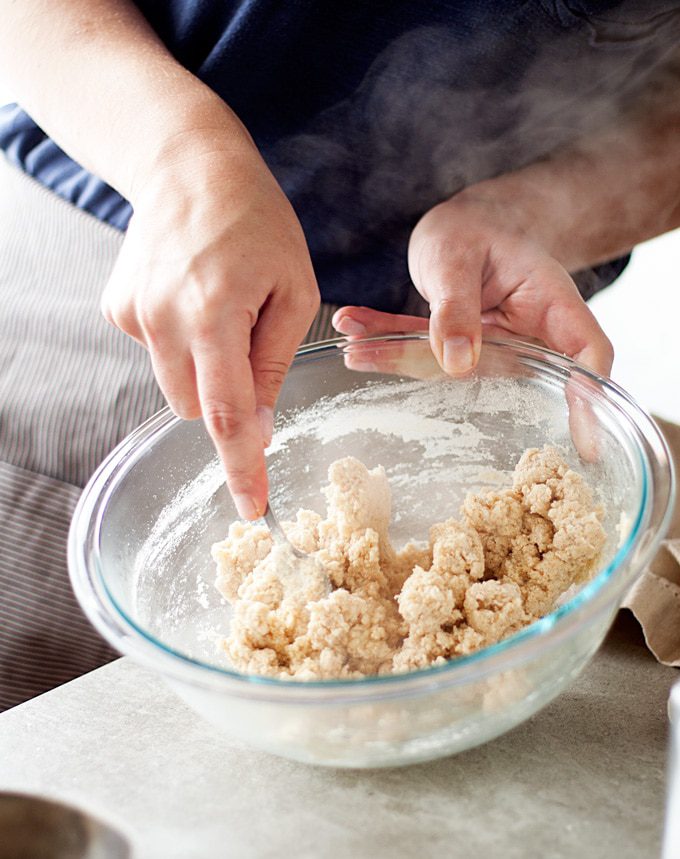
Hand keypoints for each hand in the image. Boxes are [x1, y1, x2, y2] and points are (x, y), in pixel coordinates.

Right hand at [101, 143, 319, 519]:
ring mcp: (133, 315)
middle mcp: (163, 319)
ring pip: (175, 386)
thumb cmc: (257, 222)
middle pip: (197, 408)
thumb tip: (256, 429)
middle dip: (228, 399)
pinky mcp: (117, 310)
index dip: (240, 467)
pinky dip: (181, 344)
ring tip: (220, 309)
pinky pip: (157, 355)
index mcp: (216, 313)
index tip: (251, 508)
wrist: (188, 165)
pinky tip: (192, 297)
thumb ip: (274, 363)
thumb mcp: (294, 290)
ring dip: (204, 370)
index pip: (228, 413)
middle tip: (250, 344)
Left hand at [333, 187, 613, 377]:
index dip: (587, 398)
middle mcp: (523, 332)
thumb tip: (457, 365)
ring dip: (394, 357)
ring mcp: (488, 343)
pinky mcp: (454, 343)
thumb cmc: (477, 224)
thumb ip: (457, 307)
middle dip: (442, 380)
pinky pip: (420, 348)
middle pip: (504, 375)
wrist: (467, 218)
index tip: (582, 444)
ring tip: (353, 350)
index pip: (587, 355)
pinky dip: (384, 340)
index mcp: (550, 304)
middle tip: (383, 367)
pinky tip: (351, 330)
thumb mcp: (463, 255)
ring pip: (447, 366)